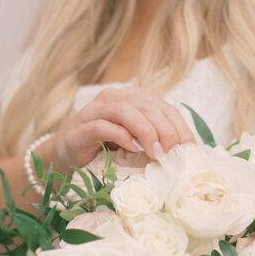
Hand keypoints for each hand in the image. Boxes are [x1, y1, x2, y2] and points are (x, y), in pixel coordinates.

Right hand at [51, 85, 196, 169]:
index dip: (179, 127)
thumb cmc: (104, 150)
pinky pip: (103, 126)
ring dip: (145, 132)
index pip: (164, 108)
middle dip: (165, 130)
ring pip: (126, 111)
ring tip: (156, 153)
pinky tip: (133, 148)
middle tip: (173, 153)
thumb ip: (154, 140)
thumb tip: (184, 153)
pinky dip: (121, 136)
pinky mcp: (80, 128)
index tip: (189, 148)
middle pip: (147, 107)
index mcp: (133, 99)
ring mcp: (95, 110)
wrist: (65, 157)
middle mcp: (115, 98)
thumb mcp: (134, 143)